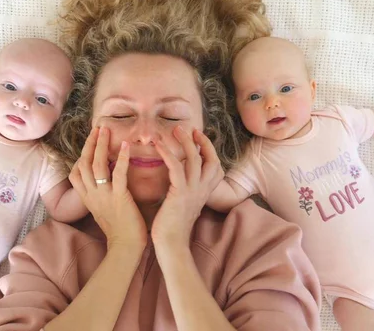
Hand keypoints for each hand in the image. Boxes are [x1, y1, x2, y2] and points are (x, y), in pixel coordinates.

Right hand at [69, 127, 147, 247]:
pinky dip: (121, 157)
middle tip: (98, 128)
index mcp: (87, 199)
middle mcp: (91, 195)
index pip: (76, 173)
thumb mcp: (103, 212)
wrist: (125, 248)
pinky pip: (117, 173)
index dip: (81, 156)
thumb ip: (102, 197)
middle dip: (90, 143)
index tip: (90, 142)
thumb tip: (108, 185)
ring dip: (100, 144)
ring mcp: (103, 195)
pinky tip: (125, 145)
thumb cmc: (120, 232)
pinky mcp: (118, 197)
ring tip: (106, 130)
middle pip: (84, 163)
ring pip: (96, 164)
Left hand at [150, 127, 223, 245]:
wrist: (171, 245)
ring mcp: (193, 191)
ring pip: (194, 159)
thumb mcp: (183, 204)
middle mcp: (202, 190)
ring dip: (185, 142)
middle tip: (189, 129)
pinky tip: (158, 145)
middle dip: (201, 141)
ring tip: (174, 130)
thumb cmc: (172, 227)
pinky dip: (168, 153)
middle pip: (210, 159)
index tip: (199, 137)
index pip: (216, 166)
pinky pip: (176, 168)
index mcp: (204, 193)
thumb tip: (177, 177)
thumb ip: (184, 190)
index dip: (209, 150)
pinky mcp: (180, 194)